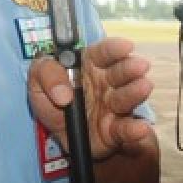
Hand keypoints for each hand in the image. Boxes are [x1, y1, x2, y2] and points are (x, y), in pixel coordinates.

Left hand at [27, 38, 153, 160]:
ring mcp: (113, 107)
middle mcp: (105, 83)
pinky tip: (140, 128)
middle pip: (119, 73)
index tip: (126, 46)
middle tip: (140, 66)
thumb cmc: (52, 102)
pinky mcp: (115, 131)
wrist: (62, 137)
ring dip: (135, 92)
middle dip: (129, 68)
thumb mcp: (38, 84)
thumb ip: (45, 75)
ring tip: (143, 87)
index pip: (102, 53)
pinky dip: (134, 130)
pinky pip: (124, 130)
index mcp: (88, 66)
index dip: (114, 48)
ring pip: (126, 98)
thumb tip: (62, 93)